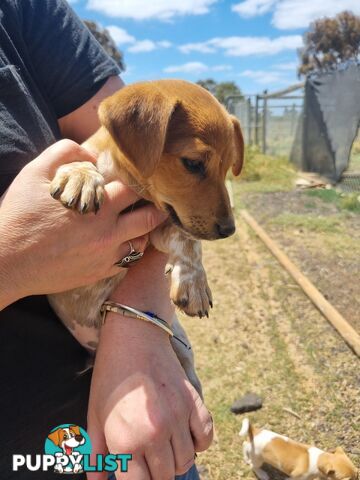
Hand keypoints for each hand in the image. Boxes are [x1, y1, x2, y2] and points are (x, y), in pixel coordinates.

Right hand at [0, 140, 167, 307]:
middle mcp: (108, 233)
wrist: (7, 261)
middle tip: (154, 200)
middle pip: (149, 217)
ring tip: (137, 220)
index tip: (140, 179)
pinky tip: (120, 241)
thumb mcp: (34, 173)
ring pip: (142, 242)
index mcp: (97, 205)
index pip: (135, 189)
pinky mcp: (99, 273)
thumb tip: (92, 152)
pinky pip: (127, 261)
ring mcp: (106, 256)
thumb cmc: (19, 216)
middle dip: (154, 206)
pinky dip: (129, 249)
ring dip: (143, 230)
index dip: (139, 181)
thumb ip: (65, 153)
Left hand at [87, 315, 212, 479]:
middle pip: (164, 477)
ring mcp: (179, 417)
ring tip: (162, 449)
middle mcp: (156, 433)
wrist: (133, 337)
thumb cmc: (110, 377)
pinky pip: (206, 437)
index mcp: (127, 440)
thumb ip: (96, 456)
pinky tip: (184, 437)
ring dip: (174, 461)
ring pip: (186, 460)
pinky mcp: (194, 401)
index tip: (136, 473)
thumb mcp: (94, 416)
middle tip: (146, 463)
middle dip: (154, 475)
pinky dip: (198, 443)